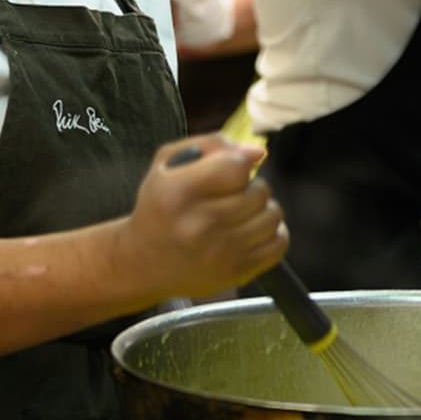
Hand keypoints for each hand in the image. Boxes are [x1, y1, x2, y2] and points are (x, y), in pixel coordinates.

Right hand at [116, 135, 287, 300]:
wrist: (143, 261)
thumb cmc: (158, 205)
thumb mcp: (167, 163)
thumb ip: (211, 145)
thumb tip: (257, 153)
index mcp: (178, 193)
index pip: (236, 168)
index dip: (239, 162)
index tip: (230, 169)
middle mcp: (199, 225)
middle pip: (258, 193)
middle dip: (252, 186)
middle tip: (235, 193)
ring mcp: (220, 254)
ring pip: (272, 216)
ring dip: (264, 208)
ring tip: (244, 211)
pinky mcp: (235, 273)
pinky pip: (278, 245)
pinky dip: (273, 233)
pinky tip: (254, 230)